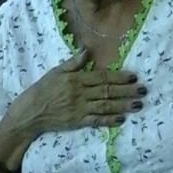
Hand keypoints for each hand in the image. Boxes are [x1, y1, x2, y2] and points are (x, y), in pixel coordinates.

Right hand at [19, 50, 144, 136]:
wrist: (29, 113)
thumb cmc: (43, 90)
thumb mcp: (56, 71)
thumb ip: (73, 63)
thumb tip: (87, 50)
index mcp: (76, 79)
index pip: (102, 77)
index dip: (119, 77)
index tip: (134, 76)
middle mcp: (79, 94)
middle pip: (107, 91)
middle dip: (127, 91)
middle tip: (144, 90)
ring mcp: (79, 109)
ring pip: (105, 106)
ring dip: (123, 106)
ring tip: (138, 104)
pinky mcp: (77, 122)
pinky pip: (96, 121)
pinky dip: (109, 121)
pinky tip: (121, 119)